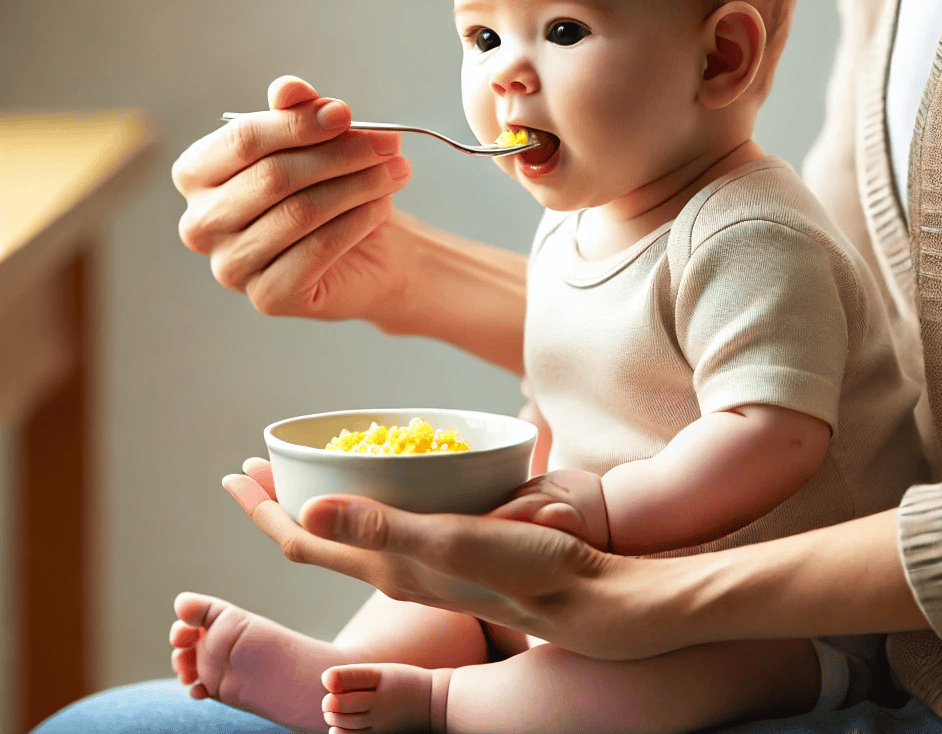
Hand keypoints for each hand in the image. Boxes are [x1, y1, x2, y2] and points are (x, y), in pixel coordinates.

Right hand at [172, 76, 412, 323]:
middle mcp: (200, 224)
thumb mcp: (316, 141)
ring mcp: (229, 266)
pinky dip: (356, 221)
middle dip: (338, 155)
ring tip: (396, 171)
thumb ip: (296, 111)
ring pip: (299, 213)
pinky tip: (383, 206)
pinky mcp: (267, 297)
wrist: (366, 250)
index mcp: (197, 174)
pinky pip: (317, 250)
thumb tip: (289, 88)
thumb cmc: (330, 187)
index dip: (297, 123)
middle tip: (388, 144)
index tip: (346, 113)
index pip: (242, 140)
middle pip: (273, 177)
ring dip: (357, 186)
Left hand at [222, 457, 655, 659]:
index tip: (234, 474)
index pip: (301, 541)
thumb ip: (380, 530)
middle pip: (316, 536)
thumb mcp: (447, 545)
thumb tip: (305, 511)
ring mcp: (422, 564)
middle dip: (280, 502)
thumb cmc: (521, 570)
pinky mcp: (450, 554)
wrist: (583, 597)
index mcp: (385, 567)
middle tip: (256, 467)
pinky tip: (383, 481)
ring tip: (305, 471)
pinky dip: (365, 499)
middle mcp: (395, 569)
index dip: (263, 509)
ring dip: (319, 499)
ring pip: (350, 531)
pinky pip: (386, 523)